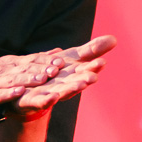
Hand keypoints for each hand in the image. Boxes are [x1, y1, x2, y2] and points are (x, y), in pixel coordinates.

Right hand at [0, 48, 68, 113]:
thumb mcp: (13, 65)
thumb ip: (35, 59)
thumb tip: (58, 51)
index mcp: (13, 63)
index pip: (32, 60)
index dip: (46, 61)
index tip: (62, 61)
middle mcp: (5, 70)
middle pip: (25, 69)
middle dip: (41, 69)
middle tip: (57, 69)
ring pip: (14, 80)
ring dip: (28, 79)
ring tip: (42, 79)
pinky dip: (10, 93)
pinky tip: (19, 92)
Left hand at [3, 34, 117, 122]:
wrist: (26, 88)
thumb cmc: (54, 73)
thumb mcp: (71, 58)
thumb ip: (91, 50)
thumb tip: (115, 39)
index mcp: (71, 76)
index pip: (83, 70)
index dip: (92, 67)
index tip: (102, 62)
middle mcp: (62, 87)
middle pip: (74, 83)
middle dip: (83, 80)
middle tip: (93, 77)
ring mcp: (47, 95)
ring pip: (59, 93)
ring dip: (69, 90)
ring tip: (79, 85)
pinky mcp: (31, 102)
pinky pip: (39, 102)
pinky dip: (46, 101)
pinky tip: (52, 97)